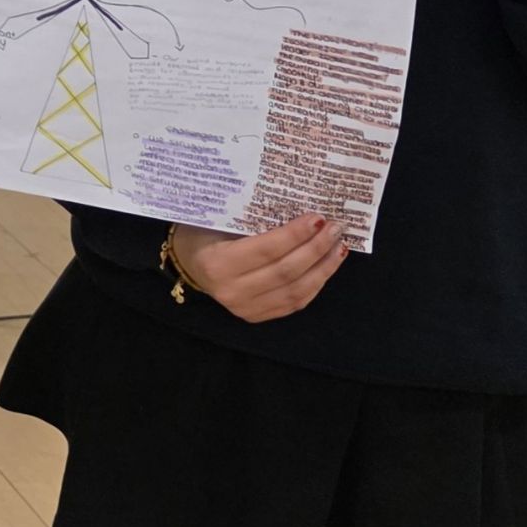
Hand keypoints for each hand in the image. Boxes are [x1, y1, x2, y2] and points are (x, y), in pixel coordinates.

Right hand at [169, 215, 348, 322]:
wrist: (188, 262)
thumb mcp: (219, 221)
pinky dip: (315, 283)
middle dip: (316, 249)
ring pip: (295, 290)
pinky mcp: (256, 316)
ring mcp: (245, 308)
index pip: (267, 250)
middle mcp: (232, 291)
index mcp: (218, 264)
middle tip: (335, 228)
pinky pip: (294, 302)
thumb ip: (253, 220)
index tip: (318, 218)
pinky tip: (326, 266)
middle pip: (286, 271)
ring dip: (323, 268)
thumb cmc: (205, 233)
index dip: (296, 235)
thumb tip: (301, 211)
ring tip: (339, 247)